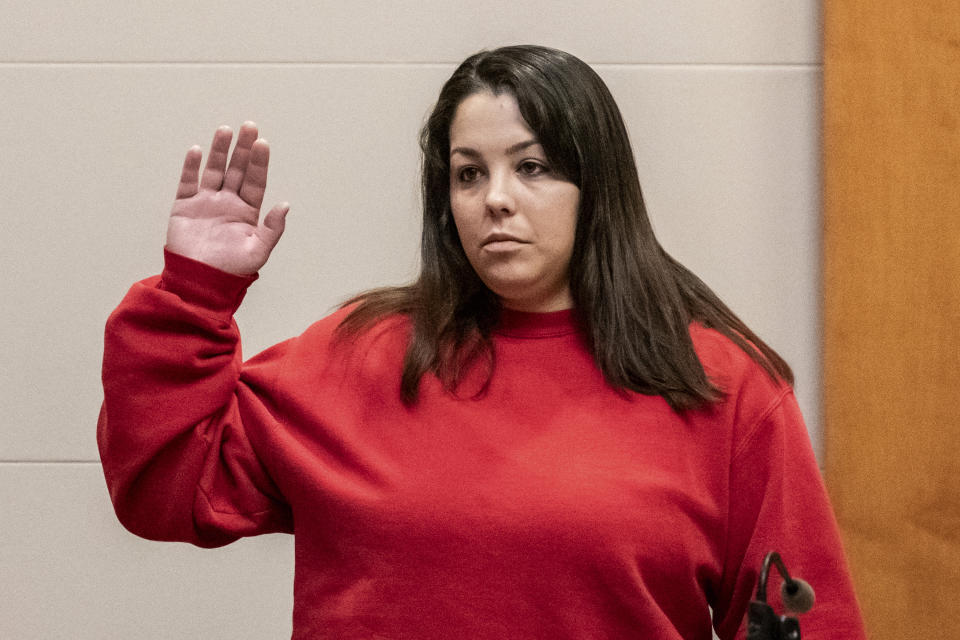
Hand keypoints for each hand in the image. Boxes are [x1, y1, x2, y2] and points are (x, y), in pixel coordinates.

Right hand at [166, 122, 288, 274]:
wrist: (200, 282)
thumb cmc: (231, 271)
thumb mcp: (258, 251)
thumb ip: (272, 228)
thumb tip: (285, 205)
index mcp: (247, 212)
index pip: (255, 181)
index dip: (259, 163)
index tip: (263, 143)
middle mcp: (228, 203)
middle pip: (237, 170)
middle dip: (243, 149)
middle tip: (249, 126)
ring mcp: (206, 203)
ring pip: (214, 171)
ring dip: (219, 151)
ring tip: (225, 130)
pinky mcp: (185, 207)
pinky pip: (188, 182)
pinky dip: (192, 167)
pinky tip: (197, 151)